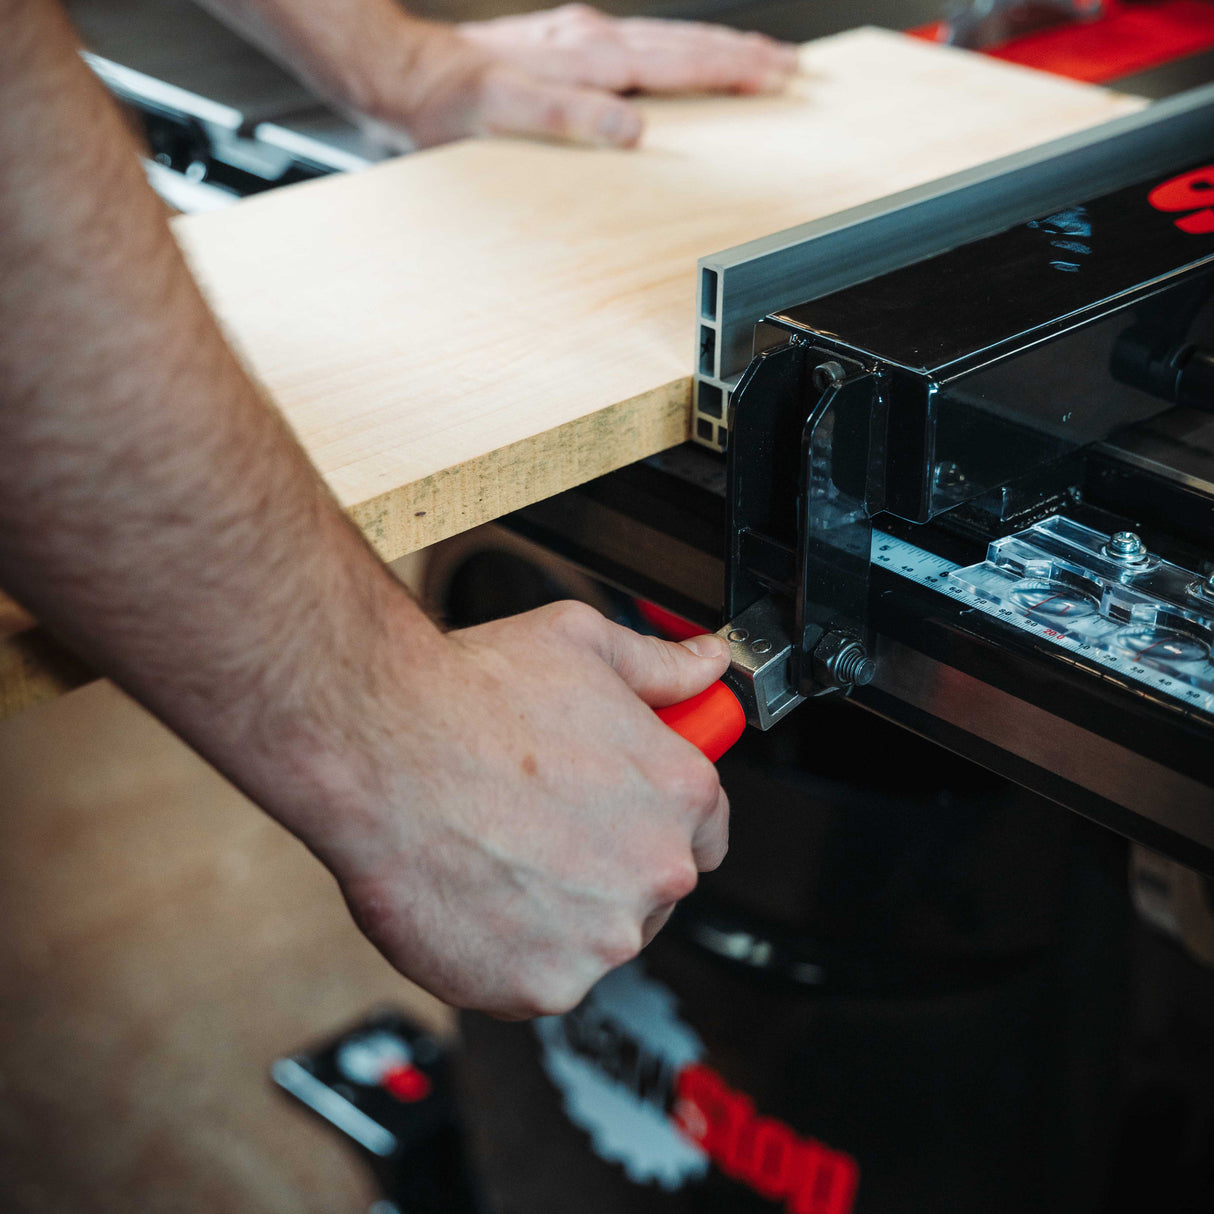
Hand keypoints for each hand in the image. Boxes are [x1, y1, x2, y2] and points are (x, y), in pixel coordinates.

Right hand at [309, 600, 730, 1016]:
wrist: (378, 744)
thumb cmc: (473, 692)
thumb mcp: (584, 642)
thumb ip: (660, 665)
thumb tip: (705, 663)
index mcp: (680, 793)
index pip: (706, 830)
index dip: (656, 816)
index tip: (621, 811)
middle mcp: (656, 873)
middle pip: (648, 887)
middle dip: (605, 863)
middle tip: (538, 824)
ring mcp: (601, 940)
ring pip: (592, 937)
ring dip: (556, 911)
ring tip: (495, 852)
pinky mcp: (539, 988)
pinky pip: (535, 978)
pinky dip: (506, 952)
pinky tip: (473, 894)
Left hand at [356, 4, 798, 147]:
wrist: (406, 73)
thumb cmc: (451, 102)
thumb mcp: (503, 113)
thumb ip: (566, 118)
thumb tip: (630, 129)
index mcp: (587, 58)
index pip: (677, 61)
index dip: (730, 69)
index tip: (778, 74)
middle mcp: (588, 40)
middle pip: (681, 43)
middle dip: (740, 54)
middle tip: (790, 66)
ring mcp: (577, 38)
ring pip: (663, 40)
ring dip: (713, 49)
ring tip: (755, 58)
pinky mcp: (563, 46)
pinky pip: (635, 47)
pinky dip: (672, 53)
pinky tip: (678, 60)